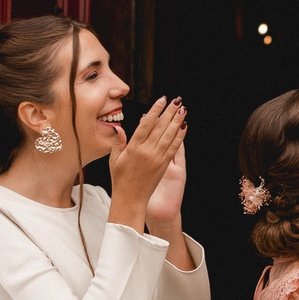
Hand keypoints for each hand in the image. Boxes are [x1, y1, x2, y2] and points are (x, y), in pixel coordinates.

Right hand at [108, 97, 186, 228]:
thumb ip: (118, 143)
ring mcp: (157, 158)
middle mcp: (147, 151)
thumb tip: (118, 127)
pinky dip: (180, 136)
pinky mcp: (164, 165)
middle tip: (177, 100)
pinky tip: (184, 127)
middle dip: (170, 112)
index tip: (162, 100)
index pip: (146, 125)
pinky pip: (174, 148)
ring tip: (183, 109)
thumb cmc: (120, 179)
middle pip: (160, 127)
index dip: (155, 111)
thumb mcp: (114, 160)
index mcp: (133, 148)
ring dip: (177, 121)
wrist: (131, 199)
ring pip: (169, 135)